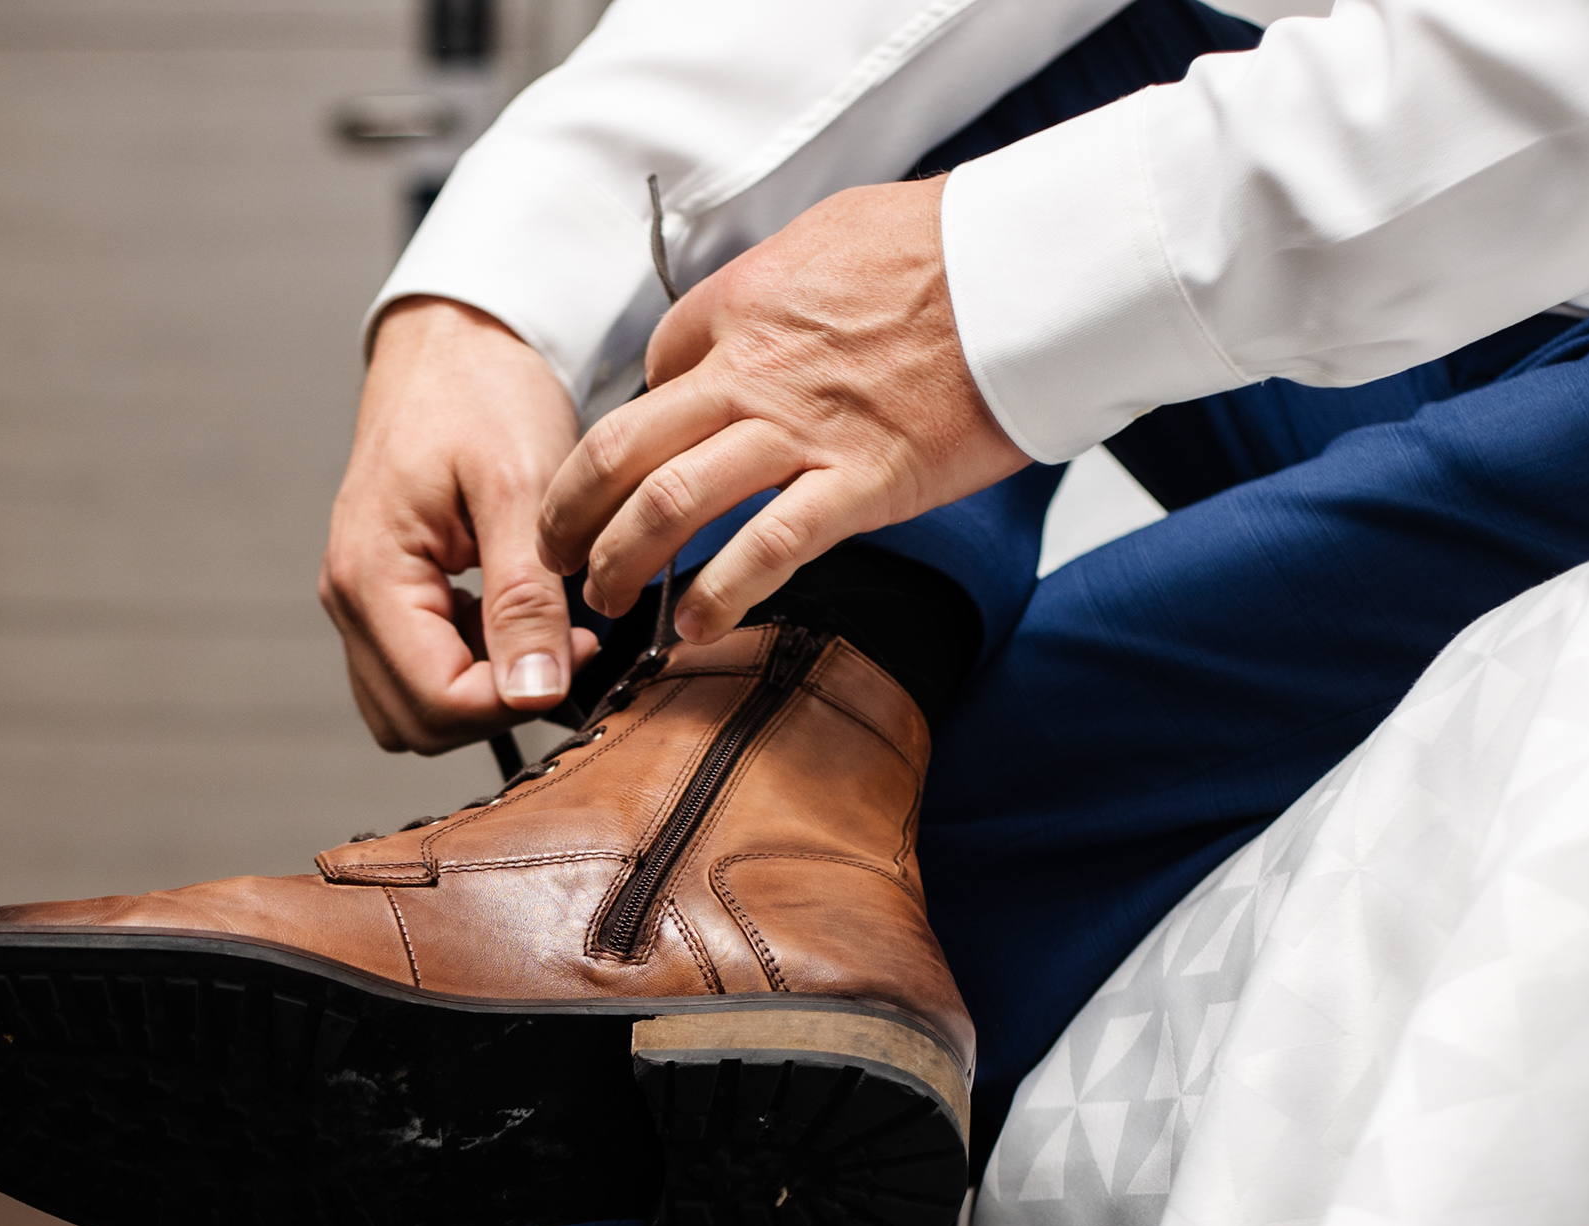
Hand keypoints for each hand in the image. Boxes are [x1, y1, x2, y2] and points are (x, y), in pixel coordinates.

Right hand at [319, 297, 597, 754]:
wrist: (455, 338)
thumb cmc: (482, 389)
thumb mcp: (520, 487)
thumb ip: (524, 598)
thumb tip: (535, 693)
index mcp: (370, 574)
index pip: (435, 700)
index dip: (513, 699)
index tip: (579, 651)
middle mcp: (350, 598)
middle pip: (416, 721)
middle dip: (498, 705)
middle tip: (568, 647)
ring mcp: (360, 599)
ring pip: (412, 708)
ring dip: (482, 692)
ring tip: (542, 630)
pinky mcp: (383, 595)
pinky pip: (416, 670)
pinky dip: (470, 666)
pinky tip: (515, 616)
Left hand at [538, 178, 1028, 644]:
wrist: (1030, 264)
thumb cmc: (949, 244)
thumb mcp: (833, 234)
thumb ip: (779, 282)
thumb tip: (757, 314)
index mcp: (739, 305)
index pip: (652, 374)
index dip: (634, 427)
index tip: (634, 465)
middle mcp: (750, 370)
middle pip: (621, 448)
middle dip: (572, 511)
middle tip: (558, 552)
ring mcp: (800, 430)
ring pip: (669, 502)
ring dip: (621, 561)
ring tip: (606, 600)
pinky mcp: (860, 481)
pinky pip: (766, 549)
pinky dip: (720, 596)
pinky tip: (696, 629)